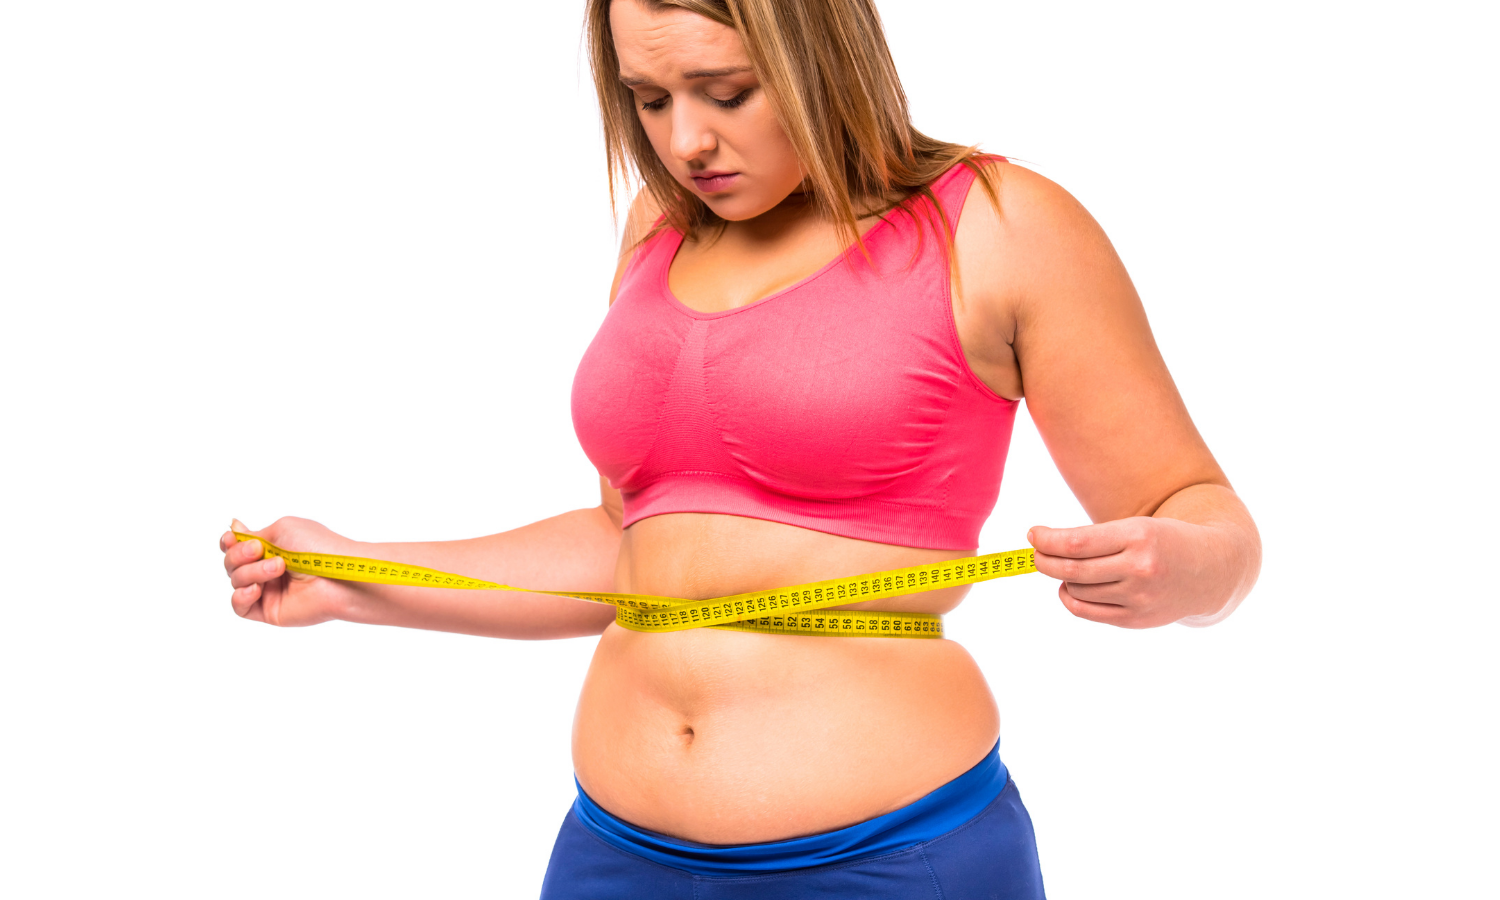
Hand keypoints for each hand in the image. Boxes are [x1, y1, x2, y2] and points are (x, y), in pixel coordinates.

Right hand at [220, 517, 355, 626]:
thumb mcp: (283, 529)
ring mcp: (268, 590)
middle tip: (259, 550)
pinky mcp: (269, 610)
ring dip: (251, 571)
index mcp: (271, 548)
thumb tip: (233, 528)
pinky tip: (257, 588)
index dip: (229, 542)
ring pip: (236, 581)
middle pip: (231, 563)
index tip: (231, 538)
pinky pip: (239, 606)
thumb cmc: (318, 547)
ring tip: (278, 567)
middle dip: (239, 555)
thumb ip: (254, 534)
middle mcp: (267, 569)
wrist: (337, 574)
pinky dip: (242, 595)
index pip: (236, 546)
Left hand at [1029, 517, 1235, 628]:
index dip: (1047, 540)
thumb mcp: (1136, 527)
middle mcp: (1140, 568)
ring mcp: (1139, 597)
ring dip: (1063, 577)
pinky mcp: (1135, 619)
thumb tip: (1042, 547)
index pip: (1076, 542)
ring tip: (1069, 568)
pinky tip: (1072, 587)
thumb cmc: (1162, 542)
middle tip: (1035, 554)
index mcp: (1139, 536)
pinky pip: (1086, 611)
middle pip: (1071, 568)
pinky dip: (1070, 597)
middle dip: (1044, 560)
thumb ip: (1094, 539)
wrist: (1210, 570)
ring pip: (1077, 588)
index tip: (1033, 534)